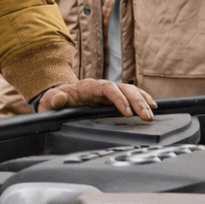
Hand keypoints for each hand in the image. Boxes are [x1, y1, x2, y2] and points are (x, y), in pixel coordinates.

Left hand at [36, 79, 157, 119]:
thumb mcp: (51, 101)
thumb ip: (55, 100)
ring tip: (152, 115)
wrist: (59, 97)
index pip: (108, 88)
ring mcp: (109, 91)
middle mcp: (101, 86)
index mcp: (88, 86)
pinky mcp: (113, 97)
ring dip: (142, 101)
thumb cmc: (56, 100)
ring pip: (130, 91)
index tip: (127, 113)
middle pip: (124, 88)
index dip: (118, 99)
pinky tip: (153, 107)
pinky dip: (142, 99)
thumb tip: (59, 98)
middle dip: (137, 102)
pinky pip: (131, 94)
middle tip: (146, 117)